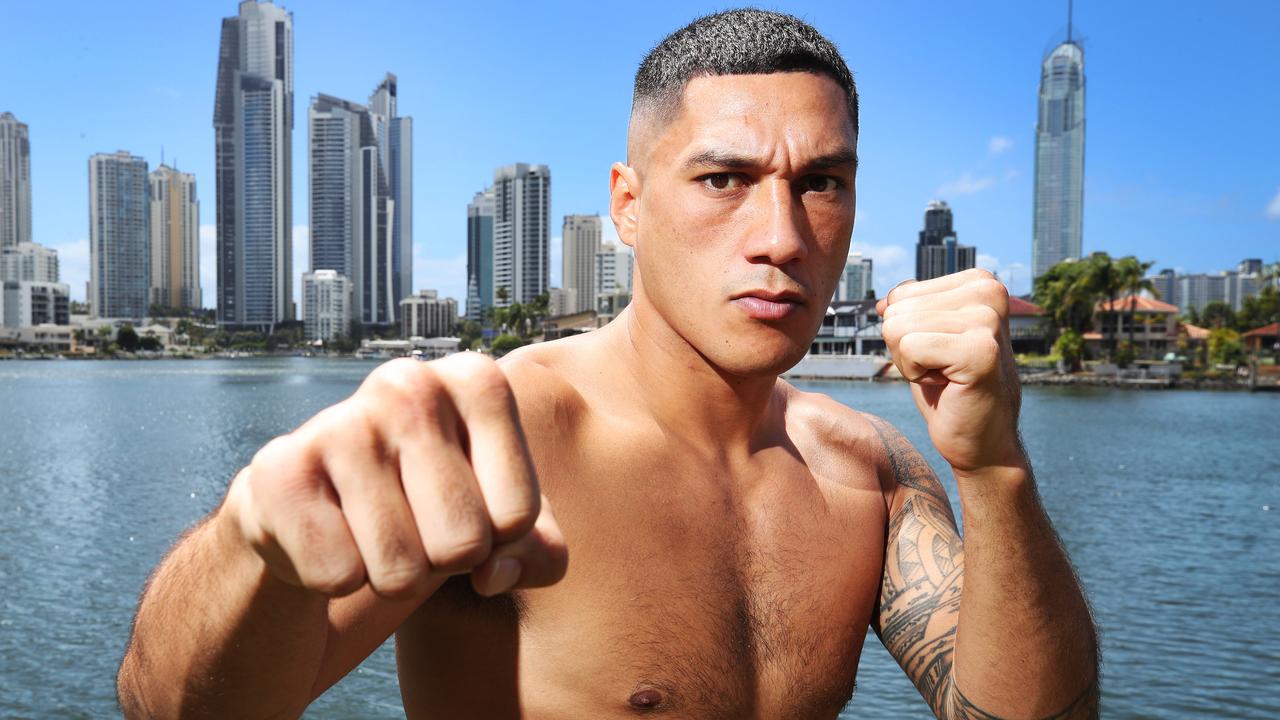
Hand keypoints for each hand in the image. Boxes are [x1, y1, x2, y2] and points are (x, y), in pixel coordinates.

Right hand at [224, 353, 567, 599]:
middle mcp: (410, 384)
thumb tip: (493, 573)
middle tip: (419, 527)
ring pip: (399, 570)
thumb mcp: (510, 529)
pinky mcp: (280, 469)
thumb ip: (540, 554)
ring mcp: (341, 421)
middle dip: (444, 562)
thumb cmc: (437, 509)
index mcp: (478, 382)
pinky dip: (338, 579)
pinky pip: (338, 575)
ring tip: (377, 533)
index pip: (517, 516)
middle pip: (462, 543)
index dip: (497, 542)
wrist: (325, 510)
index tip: (470, 509)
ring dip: (392, 576)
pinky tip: (330, 535)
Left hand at [878, 269, 1023, 473]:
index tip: (941, 354)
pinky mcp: (981, 351)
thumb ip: (911, 309)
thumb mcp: (927, 338)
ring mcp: (987, 320)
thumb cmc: (949, 390)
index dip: (909, 331)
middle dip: (907, 348)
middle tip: (943, 370)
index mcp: (980, 282)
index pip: (901, 294)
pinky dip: (916, 375)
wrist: (981, 442)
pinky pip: (909, 349)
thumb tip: (881, 302)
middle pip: (897, 310)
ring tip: (946, 377)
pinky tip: (948, 386)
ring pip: (898, 328)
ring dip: (911, 363)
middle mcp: (989, 292)